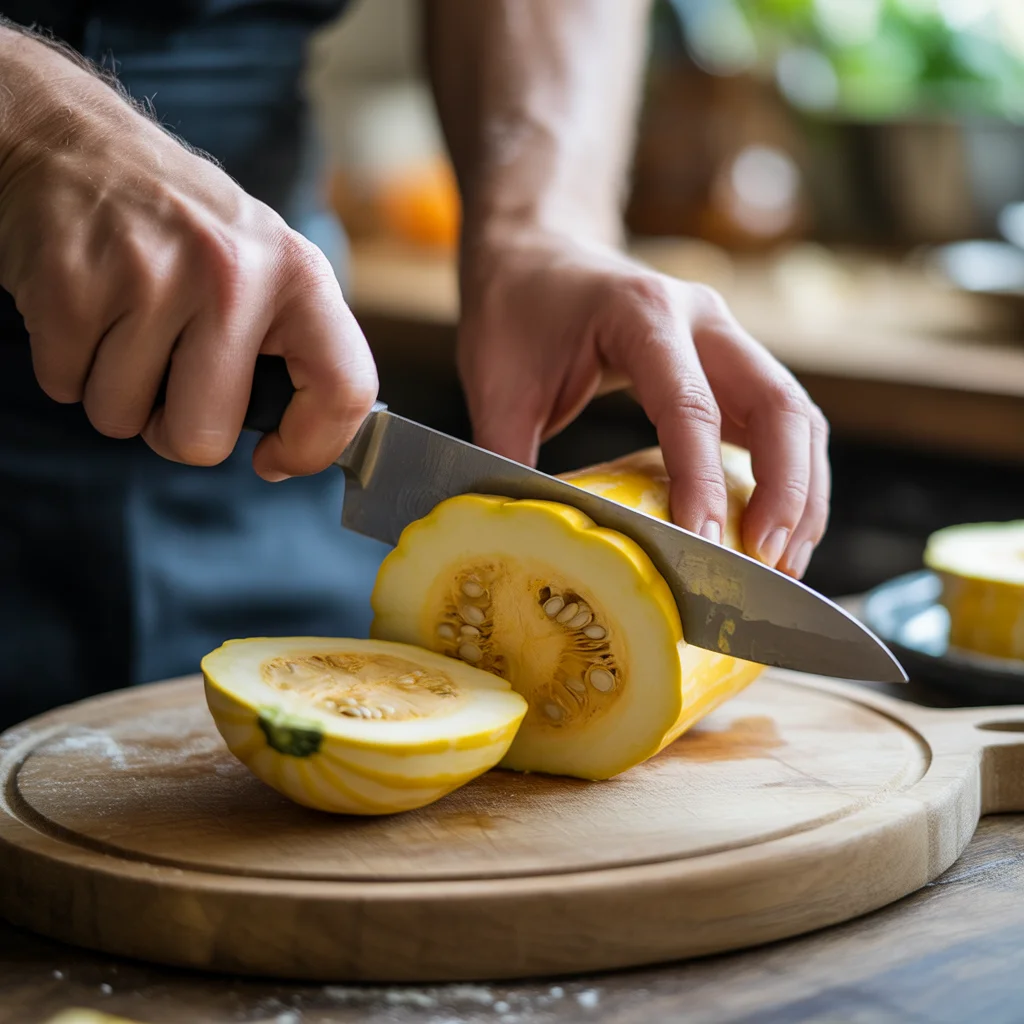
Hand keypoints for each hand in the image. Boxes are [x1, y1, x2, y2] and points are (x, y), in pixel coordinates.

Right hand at [0, 30, 376, 480]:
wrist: (73, 146)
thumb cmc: (182, 229)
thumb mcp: (265, 266)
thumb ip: (294, 348)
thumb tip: (297, 447)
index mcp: (297, 274)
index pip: (345, 389)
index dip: (313, 447)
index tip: (276, 458)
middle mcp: (232, 273)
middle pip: (204, 438)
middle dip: (177, 430)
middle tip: (171, 379)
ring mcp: (149, 277)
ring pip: (123, 419)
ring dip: (118, 394)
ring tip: (125, 327)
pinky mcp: (71, 285)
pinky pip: (66, 388)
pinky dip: (69, 367)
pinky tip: (85, 311)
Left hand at [456, 227, 829, 578]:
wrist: (537, 254)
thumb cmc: (515, 310)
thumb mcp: (496, 383)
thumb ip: (507, 457)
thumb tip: (525, 540)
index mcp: (642, 313)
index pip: (690, 405)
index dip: (702, 480)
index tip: (703, 543)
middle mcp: (701, 318)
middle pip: (779, 405)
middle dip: (786, 492)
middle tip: (766, 564)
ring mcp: (726, 337)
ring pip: (796, 415)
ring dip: (802, 491)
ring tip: (784, 561)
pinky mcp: (730, 364)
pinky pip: (782, 420)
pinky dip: (790, 476)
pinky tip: (776, 527)